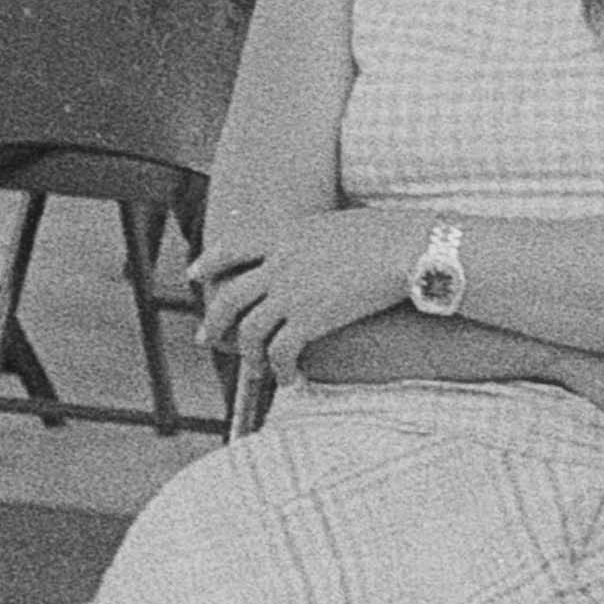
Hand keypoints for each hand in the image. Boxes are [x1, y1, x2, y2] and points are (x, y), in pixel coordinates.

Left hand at [194, 214, 420, 379]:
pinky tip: (290, 378)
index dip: (207, 262)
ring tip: (255, 369)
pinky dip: (279, 369)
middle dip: (213, 322)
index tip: (194, 275)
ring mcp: (292, 292)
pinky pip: (280, 351)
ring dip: (249, 355)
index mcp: (285, 235)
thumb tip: (307, 250)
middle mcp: (279, 263)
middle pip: (229, 297)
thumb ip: (311, 240)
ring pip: (250, 331)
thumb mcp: (337, 225)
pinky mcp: (310, 319)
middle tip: (207, 339)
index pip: (230, 247)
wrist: (409, 249)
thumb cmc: (388, 234)